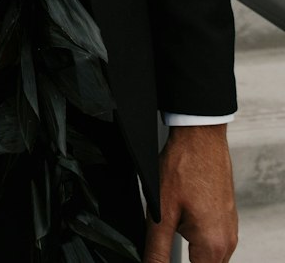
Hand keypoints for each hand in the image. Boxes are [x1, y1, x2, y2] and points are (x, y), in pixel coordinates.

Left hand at [142, 125, 236, 262]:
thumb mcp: (162, 213)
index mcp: (213, 246)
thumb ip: (158, 250)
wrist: (200, 136)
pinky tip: (184, 208)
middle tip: (170, 226)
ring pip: (207, 252)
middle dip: (183, 254)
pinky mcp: (227, 216)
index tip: (166, 243)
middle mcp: (227, 240)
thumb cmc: (184, 167)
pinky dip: (197, 230)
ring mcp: (230, 228)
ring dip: (189, 243)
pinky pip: (212, 236)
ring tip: (176, 213)